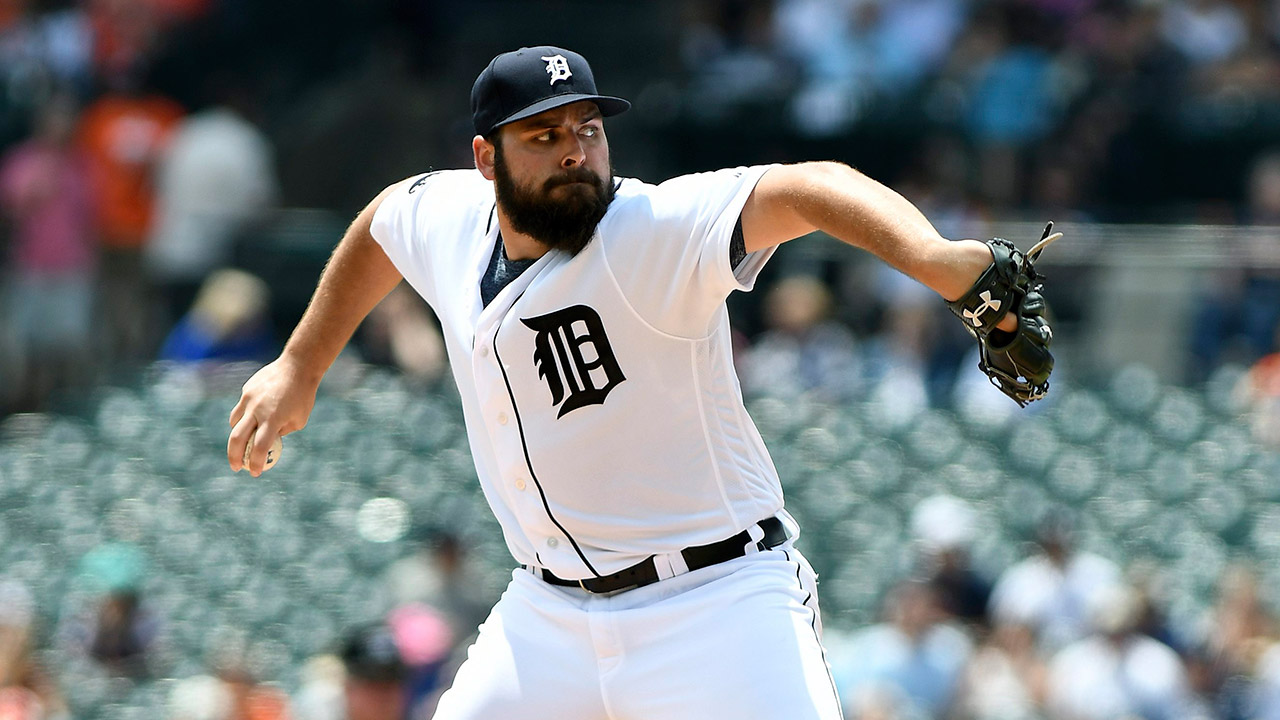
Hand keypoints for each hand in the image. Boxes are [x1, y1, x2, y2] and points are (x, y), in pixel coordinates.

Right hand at [227, 356, 319, 475]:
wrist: (298, 366)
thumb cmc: (303, 396)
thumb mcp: (299, 420)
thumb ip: (281, 432)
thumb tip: (267, 442)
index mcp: (273, 419)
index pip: (259, 447)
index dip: (256, 463)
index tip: (255, 473)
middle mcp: (257, 409)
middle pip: (237, 438)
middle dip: (234, 457)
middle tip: (237, 467)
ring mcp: (249, 398)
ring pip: (234, 423)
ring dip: (237, 436)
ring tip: (245, 441)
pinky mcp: (246, 390)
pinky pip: (240, 408)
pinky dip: (244, 417)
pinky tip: (254, 417)